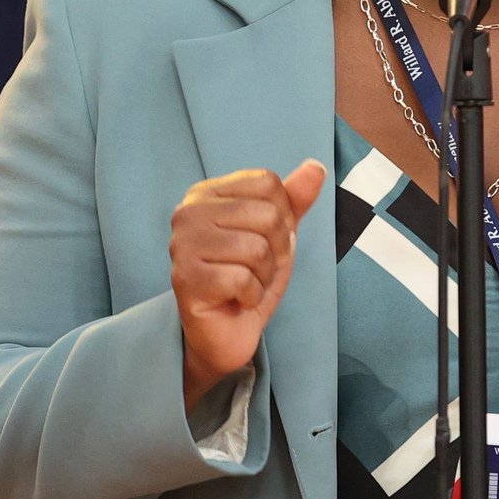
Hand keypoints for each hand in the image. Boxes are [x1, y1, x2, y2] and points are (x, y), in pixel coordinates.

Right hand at [175, 160, 326, 408]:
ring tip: (244, 283)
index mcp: (207, 193)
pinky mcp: (186, 279)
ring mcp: (183, 246)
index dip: (281, 217)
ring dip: (263, 276)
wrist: (225, 331)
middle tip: (253, 268)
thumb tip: (316, 167)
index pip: (268, 183)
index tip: (262, 240)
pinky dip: (251, 295)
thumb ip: (293, 201)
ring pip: (258, 249)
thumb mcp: (277, 236)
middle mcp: (188, 212)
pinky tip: (235, 299)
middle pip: (268, 216)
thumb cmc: (247, 277)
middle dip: (275, 251)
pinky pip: (244, 279)